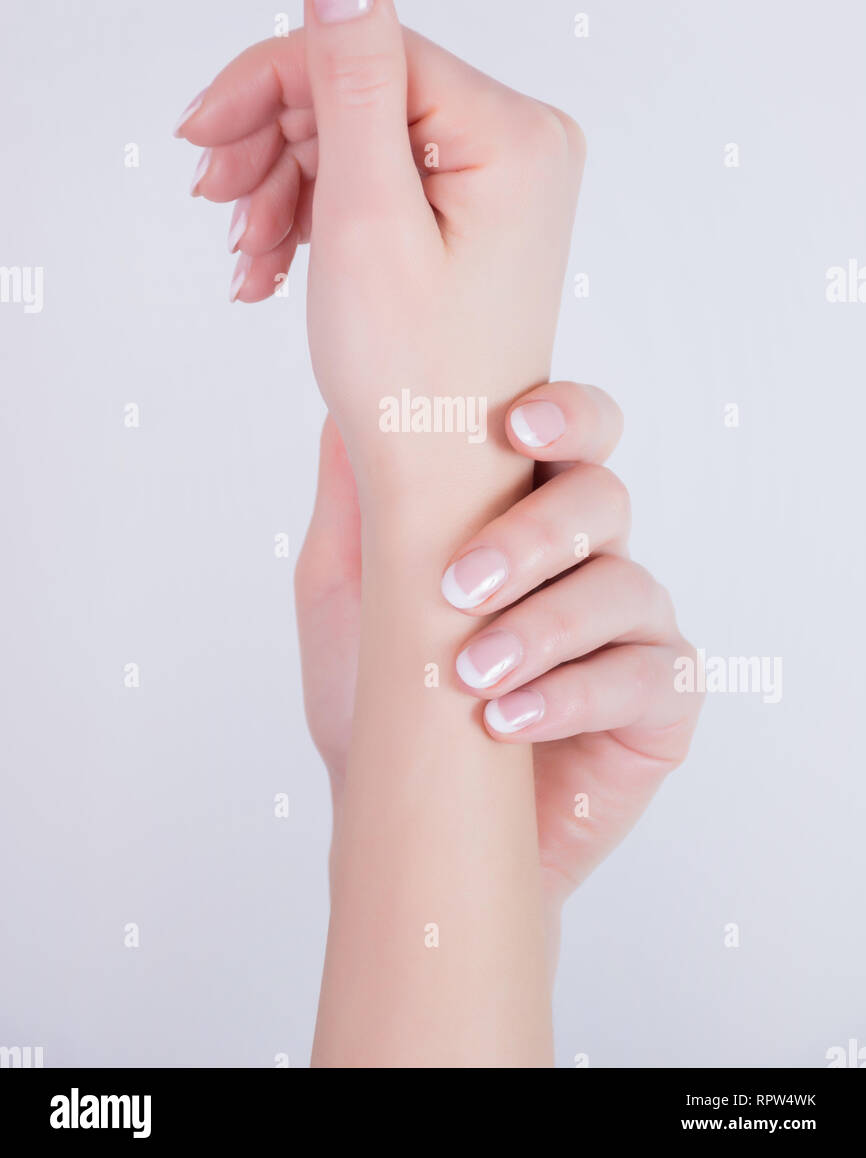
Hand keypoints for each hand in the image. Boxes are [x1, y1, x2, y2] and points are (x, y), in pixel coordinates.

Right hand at [174, 0, 583, 501]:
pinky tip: (270, 263)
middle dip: (275, 147)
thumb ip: (352, 80)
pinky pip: (382, 182)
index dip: (272, 82)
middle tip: (217, 207)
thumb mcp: (368, 216)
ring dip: (286, 188)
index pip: (371, 50)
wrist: (442, 483)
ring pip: (362, 139)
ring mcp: (503, 183)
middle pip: (365, 91)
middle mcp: (523, 145)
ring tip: (244, 258)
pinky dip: (318, 216)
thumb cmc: (412, 378)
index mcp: (516, 134)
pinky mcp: (475, 216)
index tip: (199, 139)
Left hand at [295, 384, 699, 936]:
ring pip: (625, 586)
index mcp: (530, 516)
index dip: (567, 416)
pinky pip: (648, 675)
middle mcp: (592, 559)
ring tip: (472, 676)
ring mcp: (634, 629)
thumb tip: (342, 410)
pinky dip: (574, 695)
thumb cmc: (382, 706)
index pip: (576, 437)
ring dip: (543, 627)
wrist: (410, 832)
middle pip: (603, 499)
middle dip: (534, 535)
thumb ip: (356, 506)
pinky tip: (509, 722)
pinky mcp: (662, 704)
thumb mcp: (346, 599)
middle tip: (461, 586)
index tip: (518, 429)